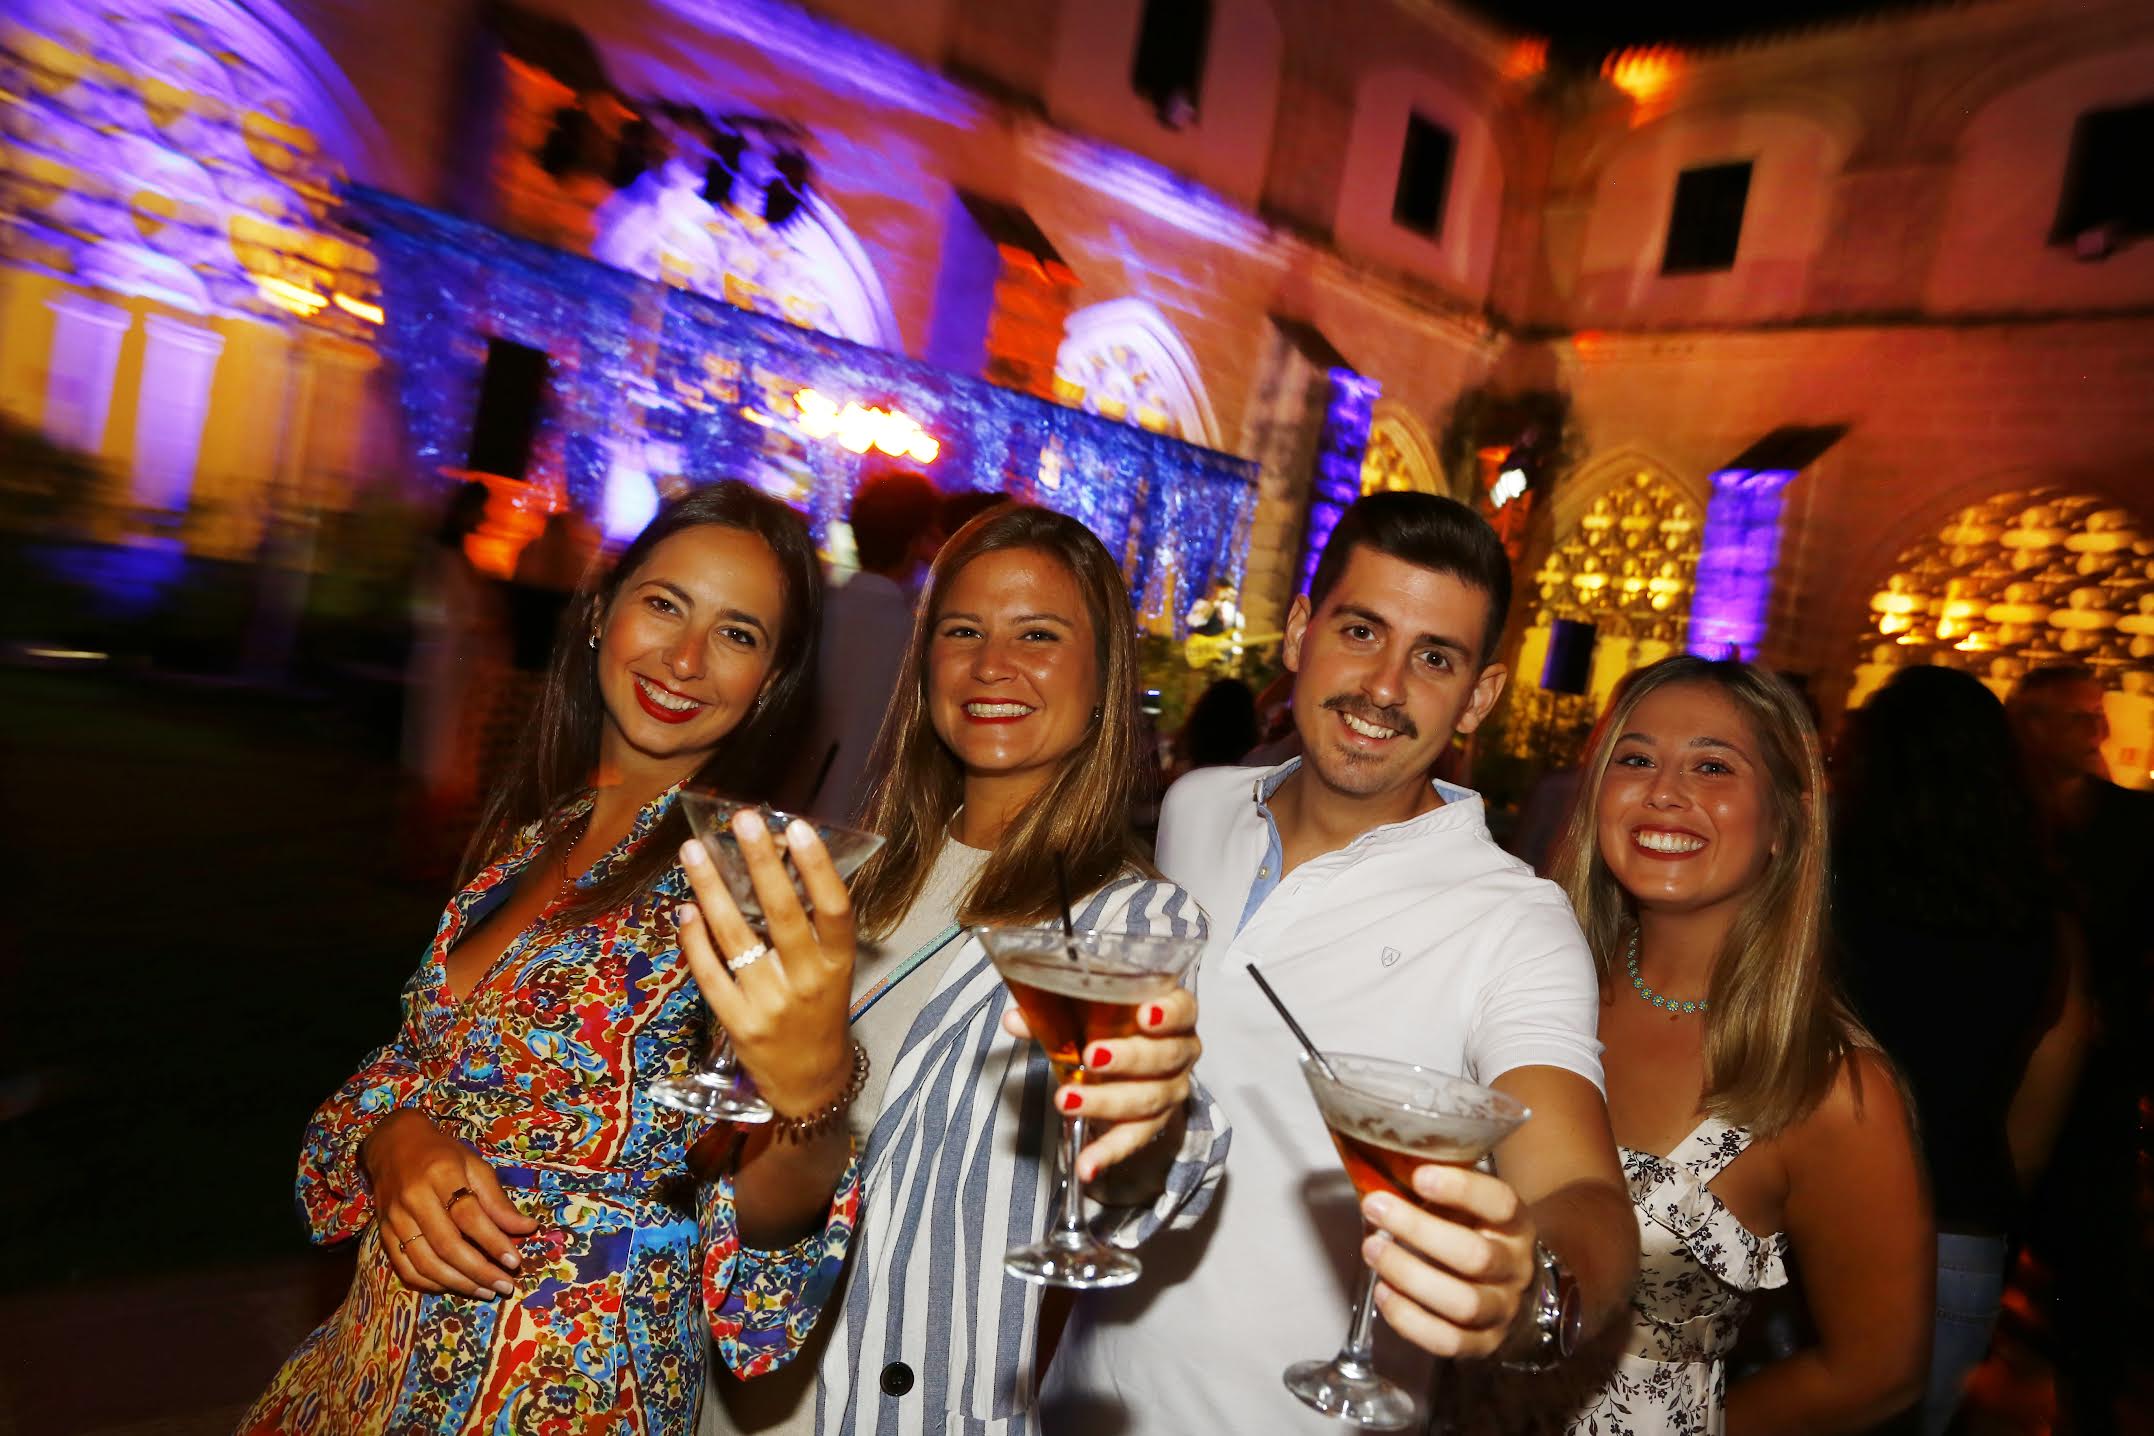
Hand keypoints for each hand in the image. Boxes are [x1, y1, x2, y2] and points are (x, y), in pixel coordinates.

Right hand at [361, 1109, 538, 1298]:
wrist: (393, 1145)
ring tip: (485, 1291)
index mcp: (441, 1174)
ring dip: (458, 1283)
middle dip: (479, 1271)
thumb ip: (497, 1200)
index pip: (469, 1216)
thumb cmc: (442, 1155)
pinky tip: (454, 1286)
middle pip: (447, 1244)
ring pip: (425, 1262)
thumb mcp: (475, 1166)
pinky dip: (431, 1283)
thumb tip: (527, 1229)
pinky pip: (405, 1268)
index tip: (514, 1262)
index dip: (493, 1242)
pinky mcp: (383, 1233)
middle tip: (504, 1286)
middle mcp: (414, 1198)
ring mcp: (395, 1219)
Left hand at [676, 808, 856, 1117]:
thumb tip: (773, 860)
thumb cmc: (819, 1011)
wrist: (811, 1083)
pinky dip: (694, 939)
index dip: (817, 867)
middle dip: (760, 863)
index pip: (834, 908)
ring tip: (693, 850)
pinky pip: (709, 973)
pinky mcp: (737, 1024)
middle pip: (783, 915)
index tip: (797, 826)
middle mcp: (808, 982)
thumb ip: (809, 927)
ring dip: (712, 890)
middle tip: (741, 819)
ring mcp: (770, 1004)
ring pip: (736, 939)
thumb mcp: (830, 970)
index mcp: (839, 963)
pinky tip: (684, 907)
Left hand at [1000, 987, 1200, 1180]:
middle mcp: (1180, 1051)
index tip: (1143, 1016)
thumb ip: (1055, 1013)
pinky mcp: (1154, 1124)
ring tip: (1068, 1100)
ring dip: (1106, 1101)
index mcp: (1171, 1014)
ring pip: (1148, 1099)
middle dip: (1128, 1058)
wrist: (1131, 1065)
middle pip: (1164, 1057)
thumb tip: (1015, 1019)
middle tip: (1091, 1057)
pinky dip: (1108, 1153)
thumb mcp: (1089, 1014)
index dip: (1167, 1013)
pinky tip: (1086, 1165)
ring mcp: (1171, 1090)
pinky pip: (1133, 1139)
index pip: (1182, 1009)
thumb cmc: (1114, 1027)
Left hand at [1359, 1161, 1537, 1358]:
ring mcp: (1502, 1310)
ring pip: (1462, 1302)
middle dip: (1418, 1230)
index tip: (1419, 1176)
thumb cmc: (1472, 1234)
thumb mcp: (1466, 1205)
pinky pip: (1446, 1341)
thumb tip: (1381, 1168)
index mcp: (1515, 1225)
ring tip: (1372, 1249)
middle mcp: (1515, 1268)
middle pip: (1475, 1256)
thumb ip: (1436, 1190)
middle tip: (1375, 1208)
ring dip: (1409, 1275)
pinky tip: (1383, 1292)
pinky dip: (1408, 1318)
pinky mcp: (1483, 1345)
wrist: (1507, 1290)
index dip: (1462, 1189)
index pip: (1500, 1204)